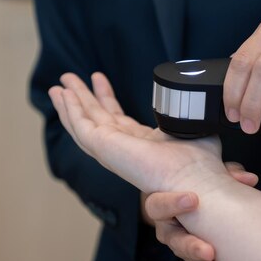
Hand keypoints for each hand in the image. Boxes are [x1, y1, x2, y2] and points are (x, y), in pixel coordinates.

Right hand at [48, 72, 229, 193]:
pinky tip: (64, 95)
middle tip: (68, 79)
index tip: (98, 79)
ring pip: (82, 124)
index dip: (105, 98)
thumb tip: (199, 103)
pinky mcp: (103, 147)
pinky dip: (70, 110)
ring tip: (59, 85)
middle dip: (81, 98)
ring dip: (68, 104)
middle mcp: (122, 148)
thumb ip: (189, 114)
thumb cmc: (201, 164)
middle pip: (94, 119)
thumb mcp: (193, 127)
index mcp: (139, 144)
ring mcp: (110, 149)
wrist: (195, 181)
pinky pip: (81, 126)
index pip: (116, 119)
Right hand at [141, 162, 257, 260]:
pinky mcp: (190, 251)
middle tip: (209, 251)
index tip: (194, 199)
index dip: (172, 203)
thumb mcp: (203, 172)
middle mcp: (166, 224)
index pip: (157, 205)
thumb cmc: (193, 180)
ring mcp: (177, 240)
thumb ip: (223, 172)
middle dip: (190, 246)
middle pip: (171, 239)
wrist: (192, 192)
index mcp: (161, 202)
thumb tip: (248, 179)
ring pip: (184, 254)